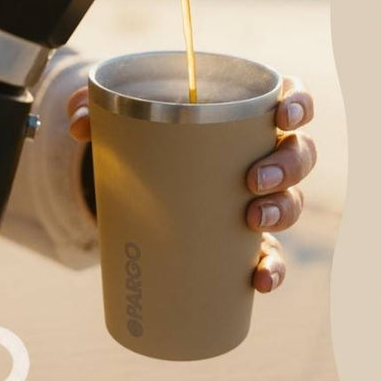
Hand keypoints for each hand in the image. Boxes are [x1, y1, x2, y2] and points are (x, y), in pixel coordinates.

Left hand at [66, 75, 317, 292]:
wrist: (145, 183)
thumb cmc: (152, 138)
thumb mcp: (125, 119)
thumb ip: (98, 111)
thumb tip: (80, 126)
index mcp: (249, 116)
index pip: (292, 100)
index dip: (298, 105)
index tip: (282, 115)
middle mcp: (266, 155)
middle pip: (299, 153)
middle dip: (286, 166)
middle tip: (251, 180)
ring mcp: (262, 199)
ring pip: (293, 201)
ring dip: (283, 210)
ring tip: (252, 220)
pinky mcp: (248, 241)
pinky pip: (273, 256)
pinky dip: (272, 269)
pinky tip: (261, 280)